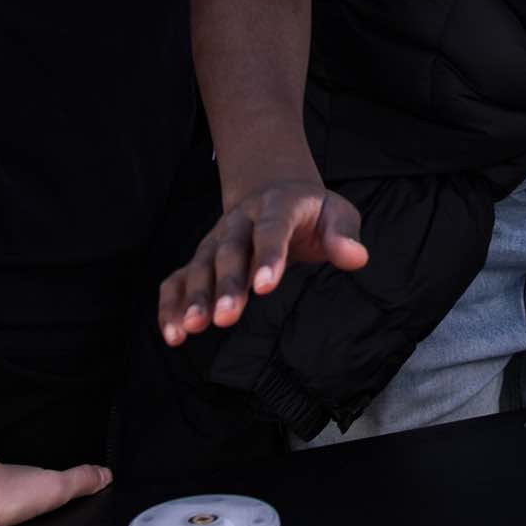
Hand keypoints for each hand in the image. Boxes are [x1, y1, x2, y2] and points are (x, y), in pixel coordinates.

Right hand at [157, 179, 367, 342]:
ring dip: (194, 298)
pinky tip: (173, 334)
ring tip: (192, 329)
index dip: (269, 255)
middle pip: (229, 251)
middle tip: (225, 318)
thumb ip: (344, 233)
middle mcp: (240, 221)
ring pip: (200, 266)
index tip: (265, 287)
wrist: (275, 191)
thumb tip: (355, 256)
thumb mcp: (336, 212)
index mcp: (278, 206)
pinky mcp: (202, 259)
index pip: (273, 229)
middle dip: (226, 285)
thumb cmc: (311, 212)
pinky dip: (171, 304)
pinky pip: (178, 279)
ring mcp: (217, 240)